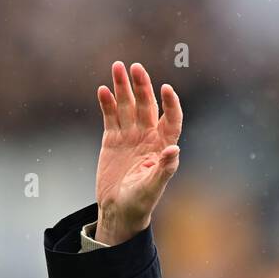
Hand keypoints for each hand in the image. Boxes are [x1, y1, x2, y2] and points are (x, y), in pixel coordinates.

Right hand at [93, 61, 182, 245]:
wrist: (118, 210)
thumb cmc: (140, 202)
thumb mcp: (152, 188)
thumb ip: (164, 168)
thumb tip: (175, 149)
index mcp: (162, 146)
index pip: (171, 119)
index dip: (171, 104)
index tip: (166, 88)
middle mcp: (147, 137)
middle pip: (147, 105)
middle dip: (142, 86)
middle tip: (135, 67)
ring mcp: (129, 136)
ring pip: (127, 106)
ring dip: (122, 87)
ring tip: (117, 67)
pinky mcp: (112, 140)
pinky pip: (110, 117)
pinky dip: (107, 103)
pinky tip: (103, 90)